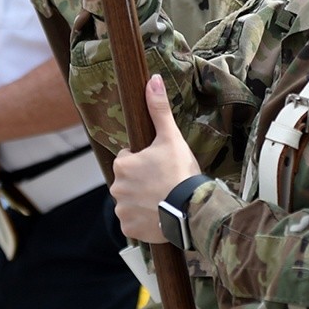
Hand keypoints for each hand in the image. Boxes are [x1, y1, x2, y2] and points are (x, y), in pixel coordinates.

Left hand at [110, 76, 197, 242]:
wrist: (191, 209)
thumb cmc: (180, 172)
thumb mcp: (171, 137)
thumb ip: (158, 110)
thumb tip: (152, 80)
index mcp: (123, 163)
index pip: (128, 158)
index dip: (145, 160)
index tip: (161, 165)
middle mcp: (116, 187)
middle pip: (128, 180)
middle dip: (142, 181)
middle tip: (164, 182)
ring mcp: (122, 210)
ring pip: (130, 201)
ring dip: (142, 200)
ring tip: (163, 199)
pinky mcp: (129, 228)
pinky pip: (133, 222)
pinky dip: (143, 220)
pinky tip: (158, 215)